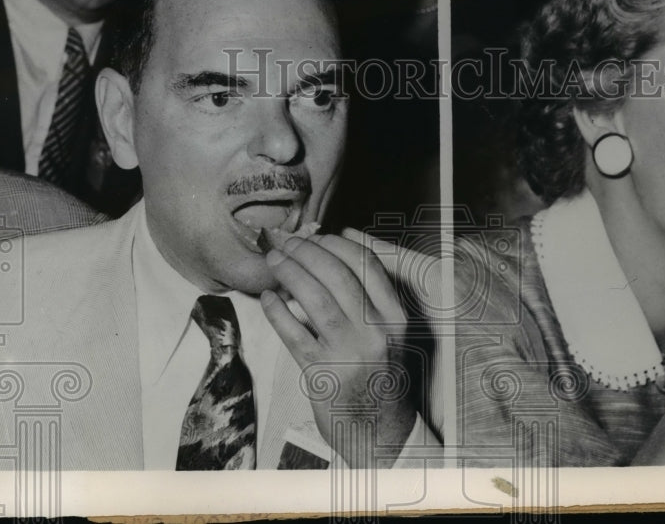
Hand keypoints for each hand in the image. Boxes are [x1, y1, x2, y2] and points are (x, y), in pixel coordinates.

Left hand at [259, 231, 415, 467]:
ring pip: (316, 298)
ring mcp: (350, 352)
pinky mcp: (323, 372)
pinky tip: (269, 298)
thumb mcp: (389, 331)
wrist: (378, 427)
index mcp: (396, 316)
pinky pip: (294, 333)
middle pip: (338, 275)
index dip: (337, 245)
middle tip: (286, 243)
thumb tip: (337, 248)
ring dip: (290, 273)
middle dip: (307, 252)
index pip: (367, 264)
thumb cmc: (379, 372)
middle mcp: (377, 331)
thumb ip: (370, 296)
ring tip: (274, 261)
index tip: (316, 237)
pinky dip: (277, 311)